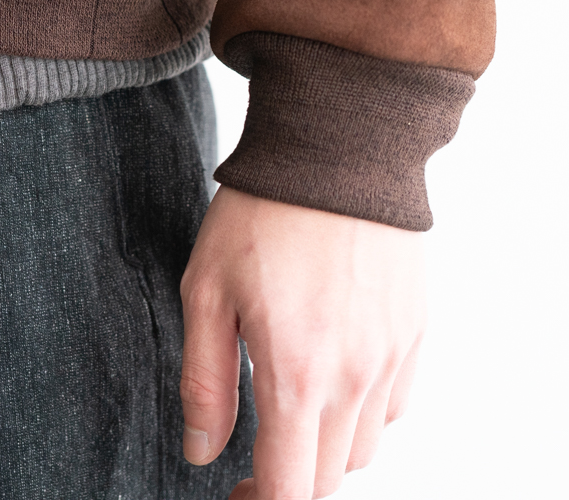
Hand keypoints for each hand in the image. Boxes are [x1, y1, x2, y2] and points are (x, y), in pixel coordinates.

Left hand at [179, 188, 425, 498]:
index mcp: (297, 374)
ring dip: (324, 446)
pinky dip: (363, 412)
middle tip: (255, 452)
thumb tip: (202, 451)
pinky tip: (333, 375)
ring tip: (290, 405)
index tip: (235, 489)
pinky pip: (395, 404)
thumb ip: (205, 381)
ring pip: (364, 446)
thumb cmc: (260, 214)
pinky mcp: (415, 332)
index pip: (290, 491)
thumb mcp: (206, 290)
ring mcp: (393, 356)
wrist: (335, 151)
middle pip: (329, 477)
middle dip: (289, 478)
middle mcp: (356, 378)